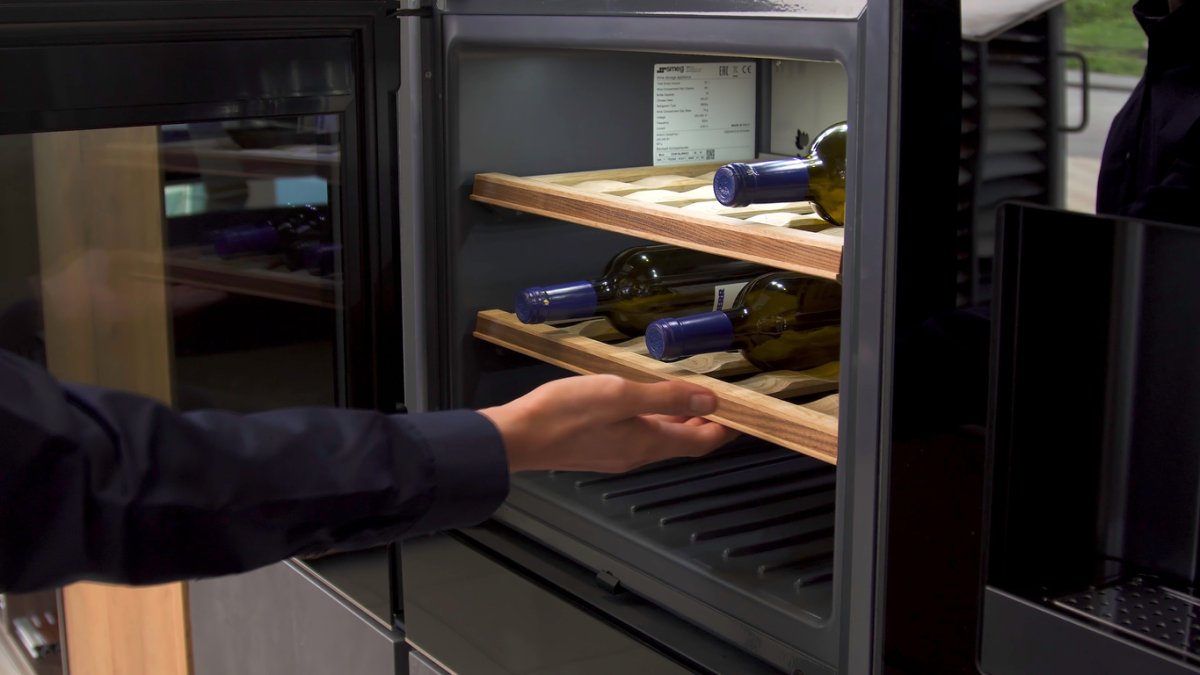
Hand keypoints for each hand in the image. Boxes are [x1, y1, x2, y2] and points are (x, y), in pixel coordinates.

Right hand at [480, 374, 737, 473]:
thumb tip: (710, 400)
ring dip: (676, 419)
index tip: (743, 414)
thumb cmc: (565, 414)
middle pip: (682, 441)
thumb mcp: (621, 394)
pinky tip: (640, 402)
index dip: (725, 429)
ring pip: (658, 438)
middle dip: (703, 422)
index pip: (701, 441)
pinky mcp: (597, 449)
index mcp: (649, 443)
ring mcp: (615, 454)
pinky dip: (650, 420)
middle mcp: (636, 454)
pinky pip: (636, 436)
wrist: (518, 437)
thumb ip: (667, 396)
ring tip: (684, 395)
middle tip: (718, 400)